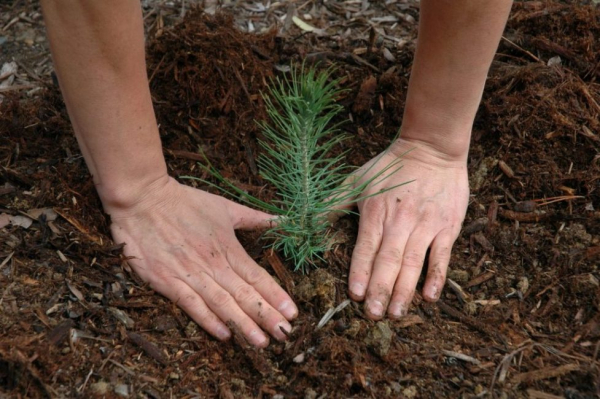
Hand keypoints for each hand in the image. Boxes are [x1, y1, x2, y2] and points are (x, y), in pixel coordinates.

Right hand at [107, 176, 297, 346]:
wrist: (142, 199)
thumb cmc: (185, 202)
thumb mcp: (225, 207)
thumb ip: (255, 218)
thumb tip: (284, 221)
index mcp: (228, 247)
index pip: (257, 276)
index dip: (275, 296)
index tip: (292, 313)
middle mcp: (213, 264)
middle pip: (244, 294)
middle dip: (266, 316)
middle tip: (285, 335)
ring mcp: (190, 274)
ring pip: (222, 304)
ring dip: (243, 324)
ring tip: (261, 342)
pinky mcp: (166, 281)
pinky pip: (190, 305)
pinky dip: (207, 320)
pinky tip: (224, 335)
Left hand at [347, 138, 468, 318]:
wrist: (432, 148)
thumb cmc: (390, 166)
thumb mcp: (356, 180)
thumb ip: (332, 203)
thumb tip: (306, 222)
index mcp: (375, 212)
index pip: (366, 247)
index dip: (360, 271)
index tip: (356, 295)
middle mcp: (400, 221)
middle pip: (389, 260)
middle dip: (381, 289)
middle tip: (374, 315)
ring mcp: (425, 224)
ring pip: (413, 262)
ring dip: (405, 290)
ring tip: (396, 313)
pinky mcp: (446, 226)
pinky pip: (442, 255)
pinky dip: (437, 276)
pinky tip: (430, 296)